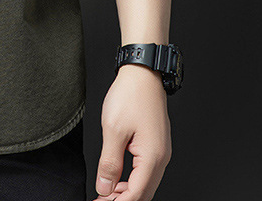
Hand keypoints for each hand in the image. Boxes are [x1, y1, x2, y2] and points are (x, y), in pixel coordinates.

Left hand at [93, 64, 171, 199]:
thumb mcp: (113, 130)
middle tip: (100, 200)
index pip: (136, 194)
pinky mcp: (156, 144)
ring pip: (145, 183)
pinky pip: (146, 170)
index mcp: (152, 158)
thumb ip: (109, 163)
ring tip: (106, 191)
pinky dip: (132, 179)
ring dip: (127, 191)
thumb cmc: (130, 96)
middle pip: (144, 193)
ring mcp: (160, 151)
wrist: (143, 73)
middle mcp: (161, 158)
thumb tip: (105, 188)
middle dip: (122, 200)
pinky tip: (117, 177)